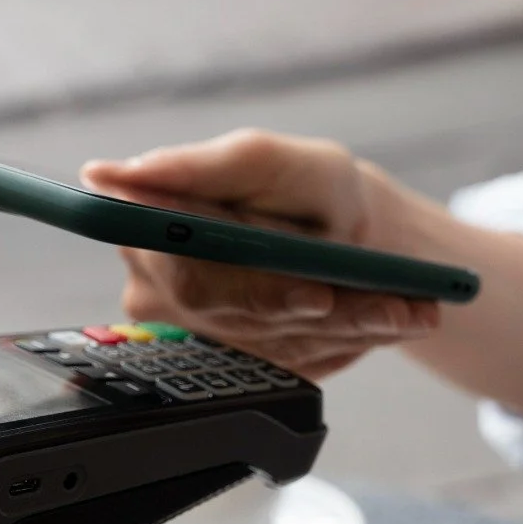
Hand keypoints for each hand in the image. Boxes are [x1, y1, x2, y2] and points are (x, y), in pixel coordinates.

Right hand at [82, 129, 444, 378]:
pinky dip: (352, 342)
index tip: (317, 297)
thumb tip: (110, 175)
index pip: (188, 279)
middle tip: (395, 306)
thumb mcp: (262, 159)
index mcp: (148, 230)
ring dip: (352, 328)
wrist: (341, 226)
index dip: (254, 294)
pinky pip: (297, 364)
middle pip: (241, 322)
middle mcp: (161, 290)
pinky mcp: (242, 361)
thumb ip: (197, 166)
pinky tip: (392, 320)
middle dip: (323, 314)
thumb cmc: (300, 184)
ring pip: (280, 346)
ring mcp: (201, 333)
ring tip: (412, 310)